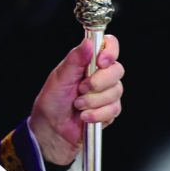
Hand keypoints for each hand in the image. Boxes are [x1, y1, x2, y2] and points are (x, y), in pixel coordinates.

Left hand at [29, 35, 122, 164]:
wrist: (52, 128)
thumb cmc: (52, 101)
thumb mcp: (60, 77)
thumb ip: (75, 59)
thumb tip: (87, 41)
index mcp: (88, 62)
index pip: (109, 46)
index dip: (110, 51)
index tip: (101, 62)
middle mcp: (100, 75)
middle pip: (117, 70)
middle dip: (98, 82)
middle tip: (81, 89)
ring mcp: (107, 93)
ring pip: (116, 91)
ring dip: (94, 100)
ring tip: (78, 105)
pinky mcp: (110, 110)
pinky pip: (114, 109)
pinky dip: (97, 114)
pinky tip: (85, 116)